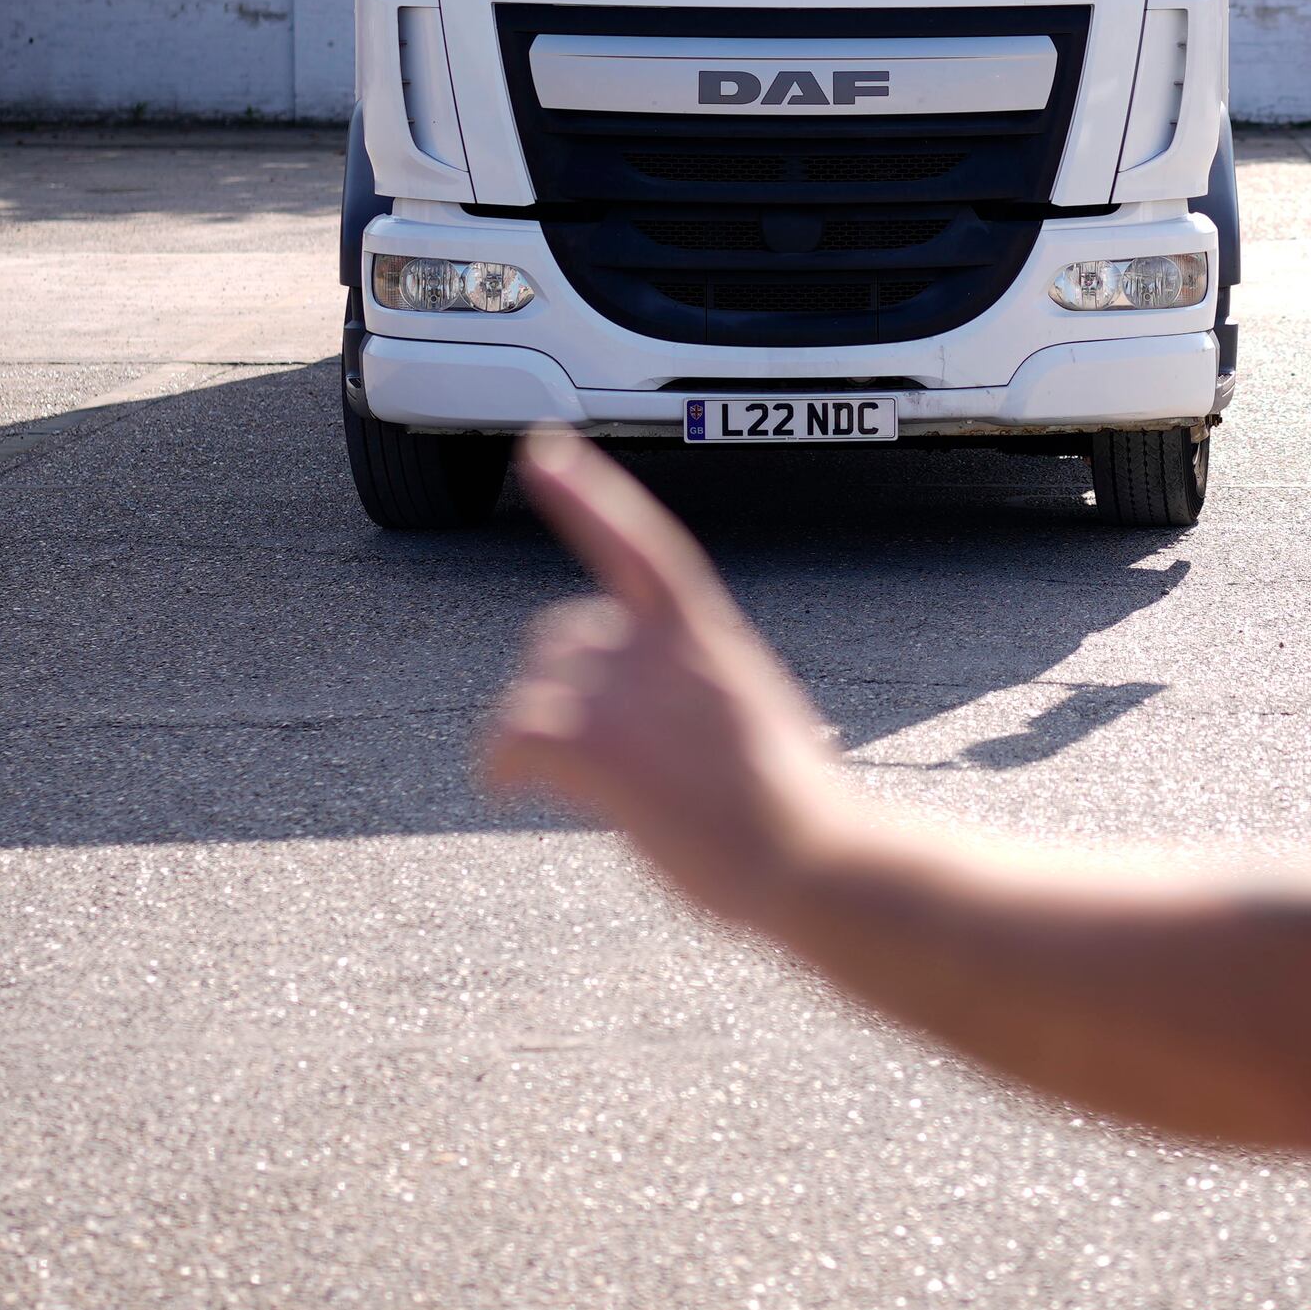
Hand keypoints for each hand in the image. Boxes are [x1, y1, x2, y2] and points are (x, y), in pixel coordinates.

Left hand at [480, 428, 850, 922]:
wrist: (811, 860)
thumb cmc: (796, 809)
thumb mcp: (756, 713)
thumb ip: (696, 689)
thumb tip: (644, 715)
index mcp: (710, 633)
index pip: (641, 543)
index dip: (590, 495)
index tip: (543, 449)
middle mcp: (664, 648)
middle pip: (561, 635)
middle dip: (558, 684)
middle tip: (593, 752)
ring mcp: (627, 692)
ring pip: (530, 690)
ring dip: (532, 734)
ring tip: (568, 788)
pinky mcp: (596, 745)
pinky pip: (510, 735)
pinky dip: (499, 764)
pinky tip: (506, 790)